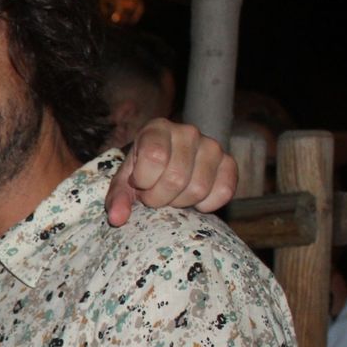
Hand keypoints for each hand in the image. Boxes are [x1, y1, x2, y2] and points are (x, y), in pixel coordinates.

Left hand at [105, 118, 237, 225]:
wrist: (168, 163)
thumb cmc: (142, 171)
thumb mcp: (124, 182)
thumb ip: (117, 198)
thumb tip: (117, 218)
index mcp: (157, 128)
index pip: (154, 157)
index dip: (144, 181)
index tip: (139, 183)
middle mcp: (188, 132)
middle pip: (176, 178)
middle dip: (160, 197)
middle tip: (155, 195)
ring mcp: (212, 146)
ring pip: (198, 189)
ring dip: (181, 202)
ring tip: (172, 194)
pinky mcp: (229, 162)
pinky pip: (224, 192)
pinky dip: (207, 204)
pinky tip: (194, 198)